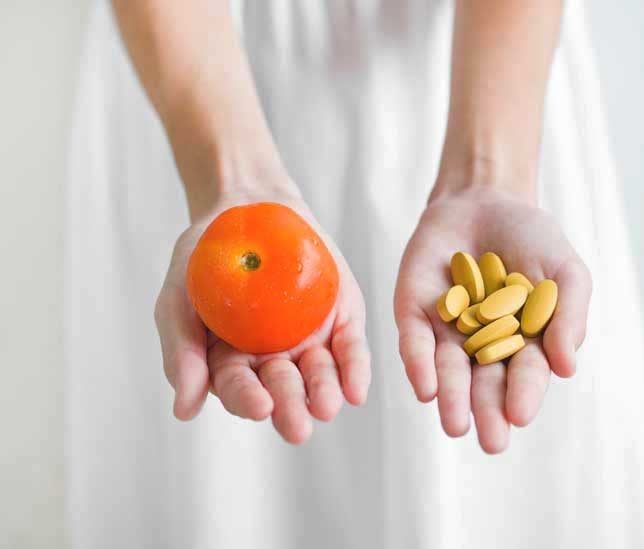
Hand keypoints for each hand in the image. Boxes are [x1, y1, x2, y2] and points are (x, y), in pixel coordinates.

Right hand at [154, 186, 370, 443]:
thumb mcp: (180, 298)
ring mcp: (309, 340)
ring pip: (319, 375)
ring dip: (324, 394)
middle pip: (283, 390)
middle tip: (297, 427)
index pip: (240, 389)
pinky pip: (349, 348)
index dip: (247, 399)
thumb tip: (184, 411)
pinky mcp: (340, 319)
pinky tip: (357, 389)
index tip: (259, 406)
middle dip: (289, 408)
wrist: (247, 206)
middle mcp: (273, 359)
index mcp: (233, 362)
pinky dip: (355, 369)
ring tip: (327, 407)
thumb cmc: (206, 256)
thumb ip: (183, 352)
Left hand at [394, 185, 591, 452]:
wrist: (486, 198)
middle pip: (484, 381)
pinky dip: (419, 363)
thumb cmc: (532, 238)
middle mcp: (482, 344)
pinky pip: (415, 341)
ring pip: (448, 369)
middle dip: (486, 409)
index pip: (525, 373)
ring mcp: (447, 329)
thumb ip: (568, 316)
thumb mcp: (565, 272)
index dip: (523, 393)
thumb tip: (566, 368)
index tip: (520, 414)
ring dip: (451, 397)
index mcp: (523, 341)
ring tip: (455, 424)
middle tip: (490, 440)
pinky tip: (426, 387)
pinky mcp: (415, 312)